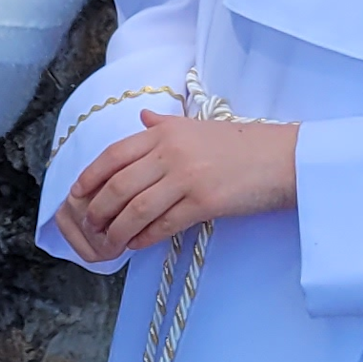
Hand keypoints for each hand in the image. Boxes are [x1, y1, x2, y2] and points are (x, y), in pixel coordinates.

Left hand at [55, 110, 301, 260]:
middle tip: (91, 228)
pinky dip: (145, 237)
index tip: (77, 194)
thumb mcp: (199, 127)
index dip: (89, 177)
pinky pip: (164, 224)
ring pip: (135, 209)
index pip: (113, 155)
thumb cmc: (242, 144)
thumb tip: (142, 117)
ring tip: (110, 243)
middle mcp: (170, 152)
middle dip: (98, 211)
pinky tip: (137, 244)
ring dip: (117, 231)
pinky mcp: (205, 202)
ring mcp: (187, 177)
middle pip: (118, 186)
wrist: (285, 158)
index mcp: (164, 132)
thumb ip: (165, 126)